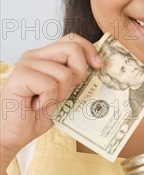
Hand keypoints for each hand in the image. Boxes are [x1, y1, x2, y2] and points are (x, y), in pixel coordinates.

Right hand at [0, 33, 102, 158]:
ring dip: (60, 94)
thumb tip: (99, 65)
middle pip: (72, 48)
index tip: (99, 66)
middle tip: (67, 91)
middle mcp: (35, 55)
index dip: (89, 50)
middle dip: (79, 72)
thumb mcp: (64, 92)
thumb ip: (75, 76)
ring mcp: (26, 64)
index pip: (72, 39)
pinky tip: (36, 106)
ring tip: (45, 101)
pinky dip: (49, 100)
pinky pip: (50, 85)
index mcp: (45, 56)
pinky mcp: (20, 76)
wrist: (14, 134)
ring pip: (64, 72)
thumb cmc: (37, 115)